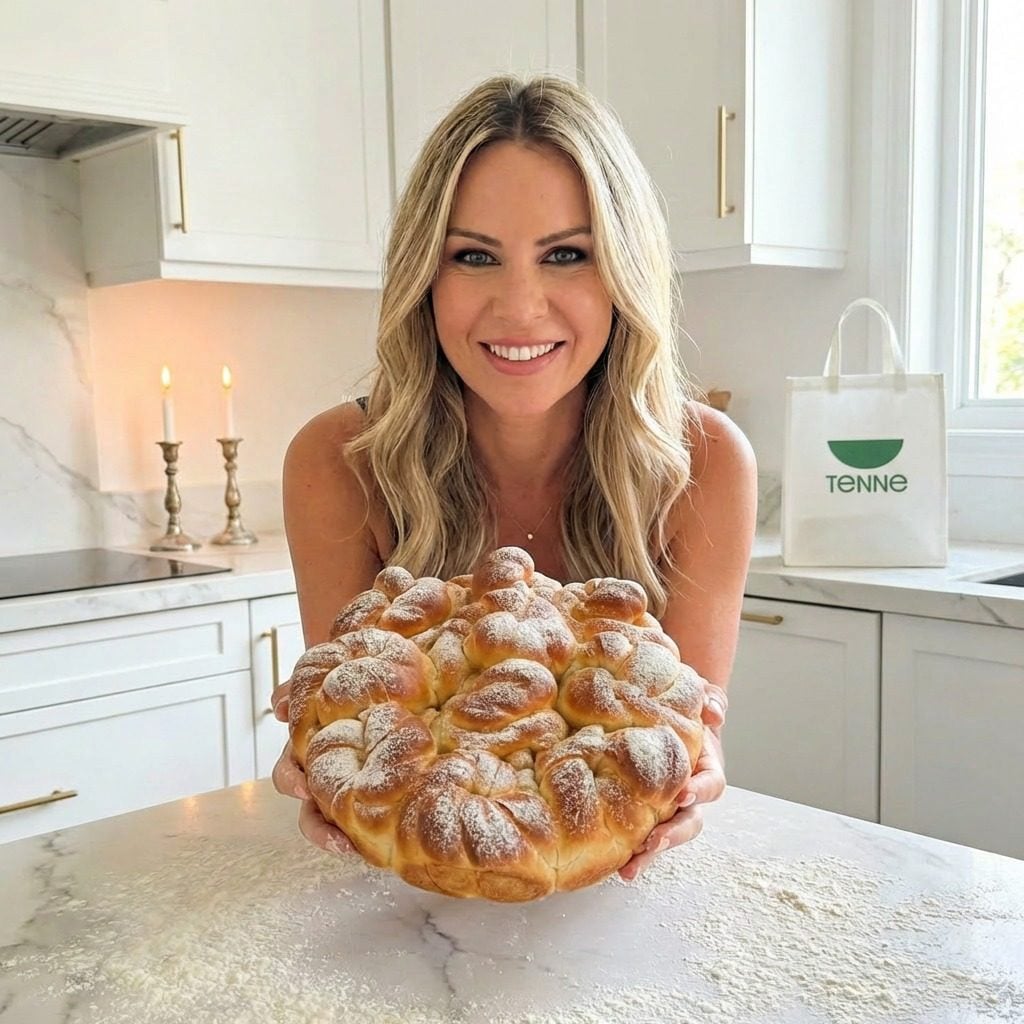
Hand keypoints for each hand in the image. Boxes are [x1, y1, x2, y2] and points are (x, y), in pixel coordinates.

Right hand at [270, 679, 355, 856]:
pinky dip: (365, 835)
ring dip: (340, 839)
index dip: (293, 784)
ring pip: (335, 824)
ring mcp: (345, 789)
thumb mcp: (318, 684)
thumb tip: (281, 705)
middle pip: (310, 814)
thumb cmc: (340, 688)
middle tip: (339, 840)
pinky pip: (366, 822)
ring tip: (355, 849)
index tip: (305, 788)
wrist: (370, 682)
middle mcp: (323, 778)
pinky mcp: (371, 794)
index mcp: (307, 754)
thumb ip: (296, 691)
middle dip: (319, 830)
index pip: (290, 776)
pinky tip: (378, 846)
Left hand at [618, 683, 727, 880]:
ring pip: (666, 837)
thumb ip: (710, 700)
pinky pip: (641, 835)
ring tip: (629, 868)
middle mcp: (689, 794)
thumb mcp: (701, 696)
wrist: (663, 715)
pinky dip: (631, 852)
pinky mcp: (644, 813)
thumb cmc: (685, 706)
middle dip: (674, 834)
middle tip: (654, 841)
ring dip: (650, 854)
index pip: (711, 785)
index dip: (700, 790)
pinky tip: (614, 865)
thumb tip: (713, 712)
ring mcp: (667, 807)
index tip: (684, 793)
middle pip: (690, 822)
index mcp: (705, 769)